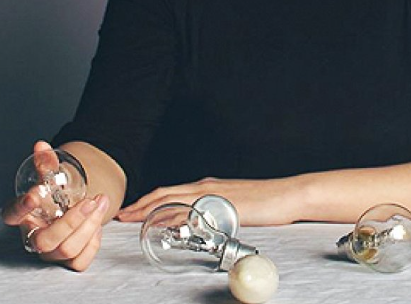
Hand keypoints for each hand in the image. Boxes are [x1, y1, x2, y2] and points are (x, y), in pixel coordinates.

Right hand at [1, 141, 108, 270]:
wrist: (70, 209)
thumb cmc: (55, 196)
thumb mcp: (51, 178)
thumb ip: (46, 164)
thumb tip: (41, 145)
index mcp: (22, 216)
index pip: (12, 216)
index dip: (22, 207)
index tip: (37, 192)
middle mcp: (33, 238)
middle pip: (45, 241)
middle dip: (71, 221)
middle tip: (90, 201)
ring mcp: (50, 253)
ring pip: (67, 250)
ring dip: (90, 225)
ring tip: (101, 202)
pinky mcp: (68, 261)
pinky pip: (81, 261)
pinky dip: (94, 241)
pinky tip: (97, 224)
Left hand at [116, 176, 303, 225]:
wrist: (288, 194)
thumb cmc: (268, 200)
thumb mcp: (237, 202)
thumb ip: (219, 209)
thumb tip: (207, 221)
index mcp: (209, 186)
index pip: (171, 192)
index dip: (149, 200)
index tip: (133, 209)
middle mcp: (207, 187)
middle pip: (165, 193)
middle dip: (141, 204)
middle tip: (122, 214)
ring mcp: (213, 195)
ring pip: (172, 199)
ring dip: (149, 209)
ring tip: (132, 218)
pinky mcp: (221, 206)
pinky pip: (190, 210)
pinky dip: (172, 216)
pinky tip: (162, 224)